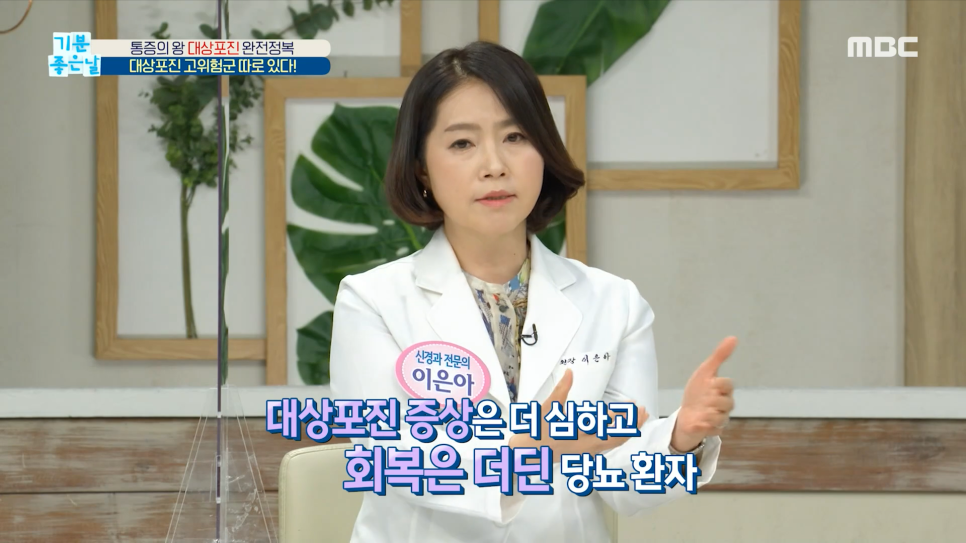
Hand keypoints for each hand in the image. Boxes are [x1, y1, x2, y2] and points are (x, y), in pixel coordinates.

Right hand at [509, 368, 647, 462]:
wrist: (523, 456)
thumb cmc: (534, 435)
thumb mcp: (546, 410)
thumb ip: (560, 391)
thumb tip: (569, 372)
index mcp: (581, 437)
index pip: (611, 429)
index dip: (626, 418)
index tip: (635, 406)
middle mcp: (586, 447)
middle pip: (617, 439)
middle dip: (632, 425)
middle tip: (642, 411)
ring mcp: (584, 452)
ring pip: (611, 443)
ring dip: (624, 429)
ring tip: (631, 415)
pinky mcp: (581, 452)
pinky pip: (604, 445)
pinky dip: (614, 434)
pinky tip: (613, 425)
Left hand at [672, 336, 736, 451]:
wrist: (686, 412)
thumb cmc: (697, 391)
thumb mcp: (705, 372)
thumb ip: (719, 356)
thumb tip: (733, 338)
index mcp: (724, 389)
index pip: (728, 384)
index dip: (717, 383)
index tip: (708, 383)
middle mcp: (726, 404)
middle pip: (727, 402)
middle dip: (712, 400)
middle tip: (703, 399)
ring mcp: (721, 417)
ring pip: (721, 417)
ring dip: (708, 413)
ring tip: (699, 411)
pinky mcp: (714, 430)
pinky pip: (714, 429)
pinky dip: (704, 426)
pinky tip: (697, 421)